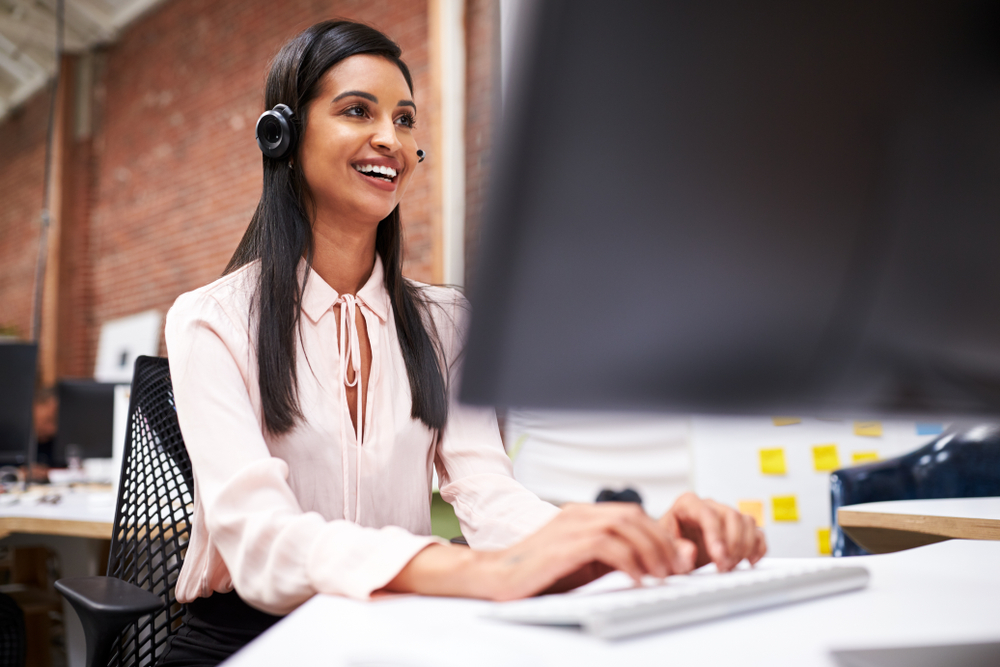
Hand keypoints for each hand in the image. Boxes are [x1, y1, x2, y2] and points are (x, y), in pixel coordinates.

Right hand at [384, 502, 698, 600]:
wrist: (496, 578)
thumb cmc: (538, 574)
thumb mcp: (584, 566)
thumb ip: (617, 559)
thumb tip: (656, 562)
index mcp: (581, 514)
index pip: (632, 513)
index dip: (658, 534)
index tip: (674, 560)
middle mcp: (577, 514)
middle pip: (634, 515)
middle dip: (661, 542)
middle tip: (675, 569)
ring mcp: (570, 526)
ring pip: (625, 527)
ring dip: (651, 552)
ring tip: (662, 576)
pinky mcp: (564, 545)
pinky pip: (608, 547)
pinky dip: (630, 564)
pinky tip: (638, 582)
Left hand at [659, 492, 766, 571]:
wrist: (675, 554)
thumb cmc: (669, 547)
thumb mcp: (664, 548)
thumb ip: (676, 549)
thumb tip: (690, 550)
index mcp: (687, 504)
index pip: (706, 513)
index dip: (715, 535)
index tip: (718, 556)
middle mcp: (709, 506)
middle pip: (731, 515)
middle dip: (731, 544)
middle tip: (724, 566)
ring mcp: (726, 515)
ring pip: (746, 522)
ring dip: (744, 547)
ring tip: (731, 565)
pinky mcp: (740, 528)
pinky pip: (758, 532)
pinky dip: (758, 547)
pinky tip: (749, 561)